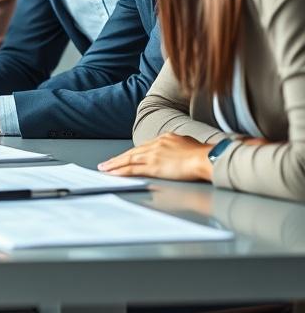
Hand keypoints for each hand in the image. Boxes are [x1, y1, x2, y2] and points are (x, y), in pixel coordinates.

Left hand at [98, 133, 212, 181]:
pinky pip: (132, 169)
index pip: (144, 147)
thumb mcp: (190, 144)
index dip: (133, 153)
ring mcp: (153, 155)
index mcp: (166, 138)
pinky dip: (121, 171)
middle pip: (133, 152)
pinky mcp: (153, 166)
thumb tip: (181, 151)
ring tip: (104, 169)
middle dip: (118, 159)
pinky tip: (113, 174)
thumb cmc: (205, 154)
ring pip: (128, 160)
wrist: (207, 158)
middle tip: (106, 163)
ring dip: (115, 165)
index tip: (126, 157)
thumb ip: (181, 146)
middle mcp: (156, 144)